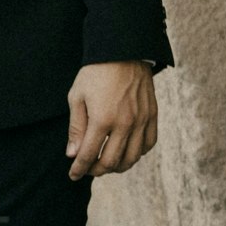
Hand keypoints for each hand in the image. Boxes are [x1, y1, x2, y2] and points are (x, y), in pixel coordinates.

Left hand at [67, 61, 157, 181]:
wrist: (124, 50)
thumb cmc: (96, 72)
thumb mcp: (77, 96)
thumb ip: (76, 128)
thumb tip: (73, 154)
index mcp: (102, 119)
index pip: (89, 155)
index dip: (79, 169)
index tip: (73, 175)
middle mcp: (124, 123)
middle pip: (111, 161)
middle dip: (97, 170)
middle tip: (88, 168)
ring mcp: (141, 120)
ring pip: (132, 158)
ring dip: (117, 166)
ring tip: (106, 163)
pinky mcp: (152, 115)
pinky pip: (148, 144)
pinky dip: (137, 154)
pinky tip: (127, 151)